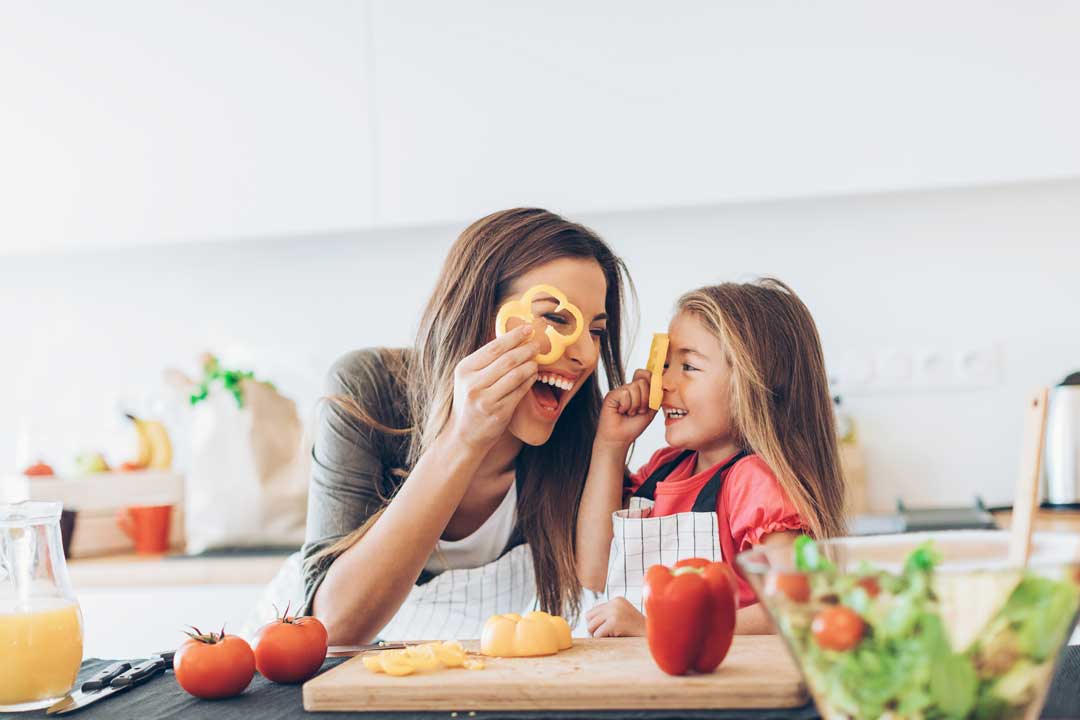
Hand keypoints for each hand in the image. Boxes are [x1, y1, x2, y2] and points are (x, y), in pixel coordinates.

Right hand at [447, 325, 538, 450]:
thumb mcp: (469, 378)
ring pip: (516, 375)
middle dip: (526, 349)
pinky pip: (520, 391)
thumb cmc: (471, 401)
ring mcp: (486, 399)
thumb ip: (487, 360)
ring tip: (536, 360)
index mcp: (464, 370)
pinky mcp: (499, 412)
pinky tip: (533, 375)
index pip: (494, 347)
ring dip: (530, 365)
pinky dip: (530, 380)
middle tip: (537, 343)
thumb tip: (514, 338)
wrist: (464, 434)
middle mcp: (473, 384)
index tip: (528, 328)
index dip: (514, 336)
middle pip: (507, 360)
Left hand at [586, 597, 645, 637]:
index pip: (593, 611)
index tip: (607, 629)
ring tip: (612, 636)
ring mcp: (614, 612)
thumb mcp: (623, 616)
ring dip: (599, 635)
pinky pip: (597, 634)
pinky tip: (616, 639)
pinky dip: (603, 640)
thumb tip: (587, 621)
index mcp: (617, 600)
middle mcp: (614, 603)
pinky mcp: (614, 622)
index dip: (597, 623)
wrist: (654, 636)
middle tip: (607, 635)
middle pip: (589, 617)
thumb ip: (609, 614)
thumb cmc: (638, 630)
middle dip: (595, 628)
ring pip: (591, 626)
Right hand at [595, 368, 656, 448]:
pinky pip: (625, 393)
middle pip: (642, 381)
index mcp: (637, 390)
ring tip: (629, 413)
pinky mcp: (611, 395)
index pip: (645, 374)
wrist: (620, 438)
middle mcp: (628, 388)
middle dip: (644, 399)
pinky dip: (626, 406)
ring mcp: (619, 391)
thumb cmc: (633, 426)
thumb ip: (656, 396)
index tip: (652, 396)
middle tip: (638, 411)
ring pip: (634, 387)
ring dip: (635, 405)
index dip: (650, 381)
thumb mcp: (650, 410)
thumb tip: (660, 383)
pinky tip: (621, 412)